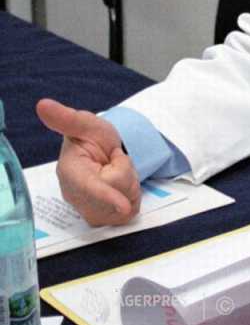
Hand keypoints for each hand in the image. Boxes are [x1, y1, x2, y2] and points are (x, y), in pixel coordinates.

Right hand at [36, 98, 140, 226]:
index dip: (106, 196)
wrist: (102, 150)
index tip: (123, 206)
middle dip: (125, 173)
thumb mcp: (85, 123)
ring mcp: (89, 210)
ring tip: (116, 172)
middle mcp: (76, 196)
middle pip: (116, 193)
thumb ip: (67, 118)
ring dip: (129, 185)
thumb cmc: (92, 136)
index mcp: (69, 172)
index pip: (88, 188)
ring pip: (125, 205)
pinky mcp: (102, 219)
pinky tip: (121, 188)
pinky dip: (132, 197)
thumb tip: (43, 105)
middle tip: (114, 159)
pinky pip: (129, 211)